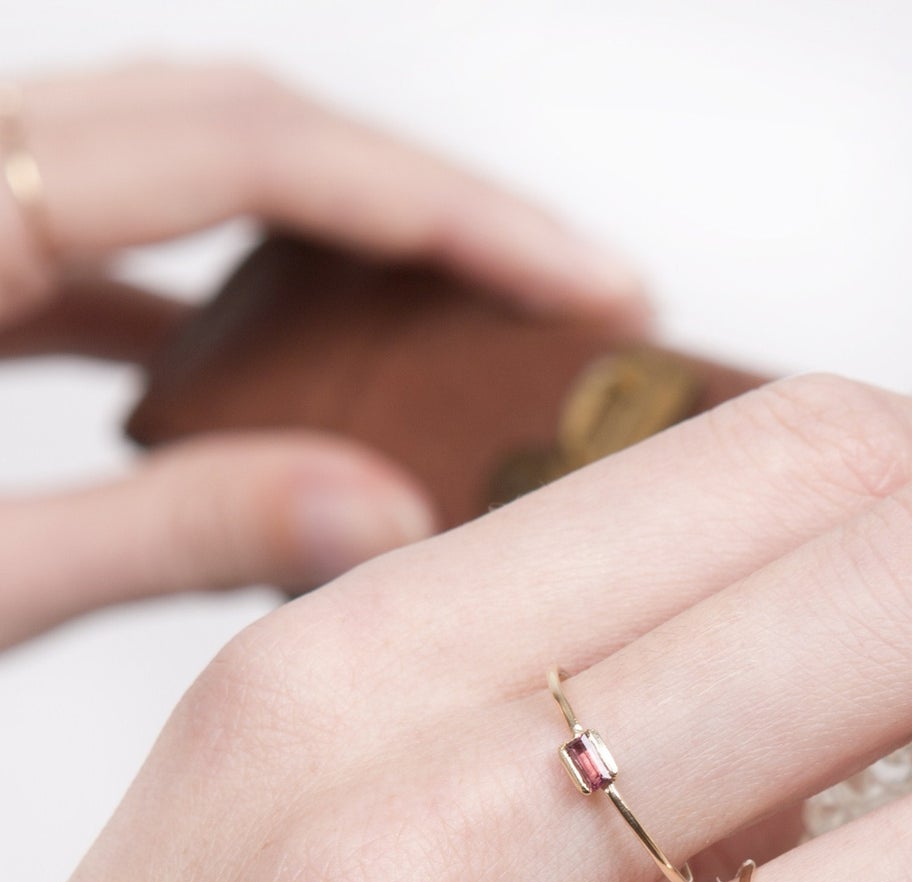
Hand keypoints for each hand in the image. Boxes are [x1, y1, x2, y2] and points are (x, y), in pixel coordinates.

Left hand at [0, 60, 646, 649]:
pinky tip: (295, 364)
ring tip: (467, 322)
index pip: (257, 152)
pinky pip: (128, 227)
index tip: (592, 288)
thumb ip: (166, 535)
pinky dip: (237, 283)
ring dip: (347, 233)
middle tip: (568, 300)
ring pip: (194, 156)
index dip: (452, 214)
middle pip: (250, 126)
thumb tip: (374, 519)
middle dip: (430, 207)